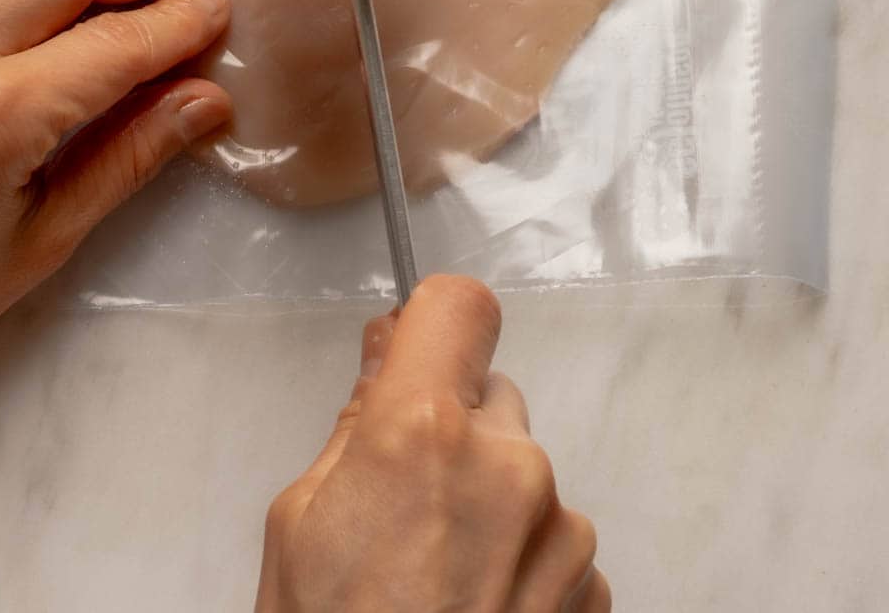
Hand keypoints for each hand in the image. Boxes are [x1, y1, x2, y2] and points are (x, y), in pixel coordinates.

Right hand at [256, 275, 609, 612]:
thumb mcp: (298, 524)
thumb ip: (354, 426)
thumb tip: (385, 356)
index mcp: (422, 432)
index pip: (461, 306)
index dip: (434, 325)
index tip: (416, 352)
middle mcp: (509, 465)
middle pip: (490, 397)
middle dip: (452, 431)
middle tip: (403, 505)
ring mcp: (559, 530)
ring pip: (524, 471)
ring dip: (490, 503)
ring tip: (433, 578)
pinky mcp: (590, 588)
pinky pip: (554, 537)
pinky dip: (521, 559)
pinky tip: (472, 608)